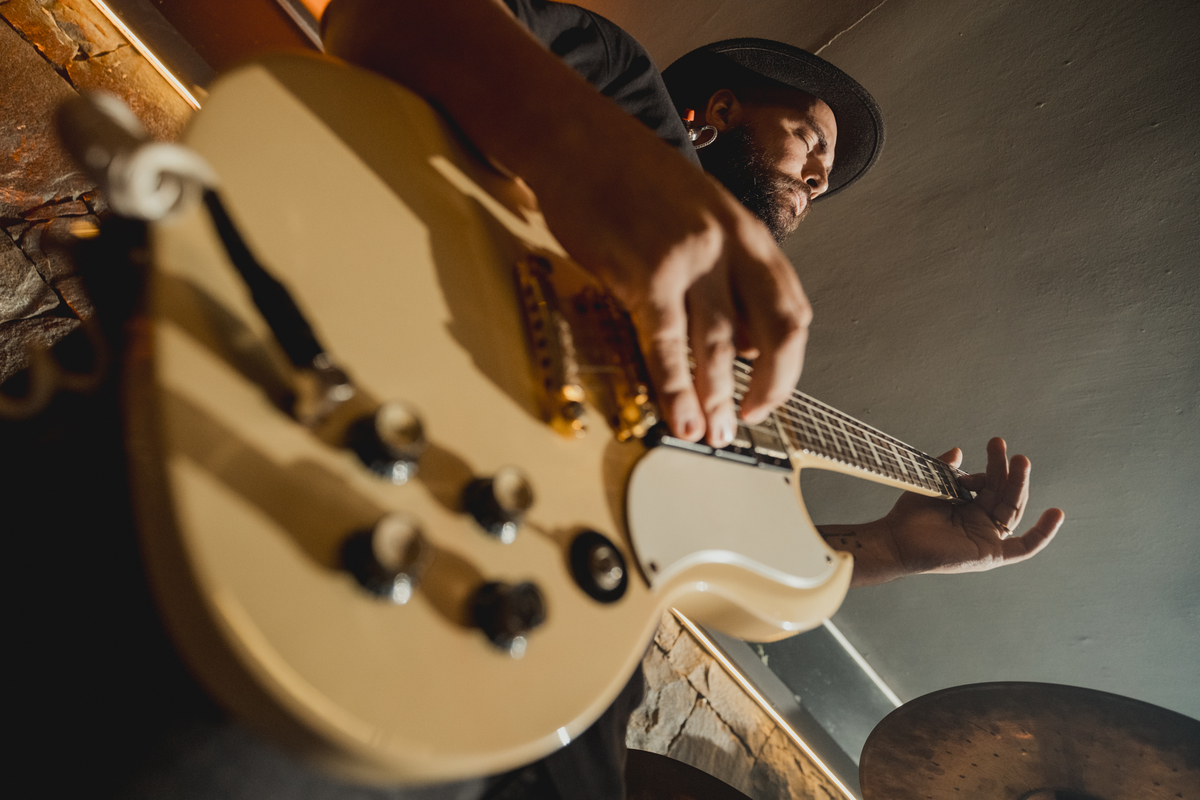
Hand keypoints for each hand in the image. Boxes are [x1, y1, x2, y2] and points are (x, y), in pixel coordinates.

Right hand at [531, 130, 810, 446]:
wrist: (577, 138)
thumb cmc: (631, 177)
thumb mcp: (702, 215)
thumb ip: (724, 273)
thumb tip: (737, 340)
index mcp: (749, 233)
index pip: (790, 312)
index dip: (786, 365)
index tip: (769, 396)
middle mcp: (730, 245)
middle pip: (770, 334)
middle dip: (763, 389)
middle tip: (744, 423)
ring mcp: (690, 258)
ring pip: (717, 345)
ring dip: (716, 399)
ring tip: (711, 434)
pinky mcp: (646, 271)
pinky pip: (667, 342)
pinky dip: (675, 387)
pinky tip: (680, 415)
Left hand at [822, 437, 1063, 586]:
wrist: (896, 540)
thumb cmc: (909, 516)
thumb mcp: (932, 484)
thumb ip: (947, 468)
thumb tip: (959, 450)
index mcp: (969, 507)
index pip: (992, 485)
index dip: (990, 469)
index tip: (977, 455)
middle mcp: (981, 523)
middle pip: (1004, 493)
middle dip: (1005, 469)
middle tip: (999, 444)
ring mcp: (988, 538)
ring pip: (1012, 508)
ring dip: (1018, 483)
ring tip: (1019, 460)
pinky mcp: (991, 555)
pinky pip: (1024, 547)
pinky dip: (1042, 533)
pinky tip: (1057, 513)